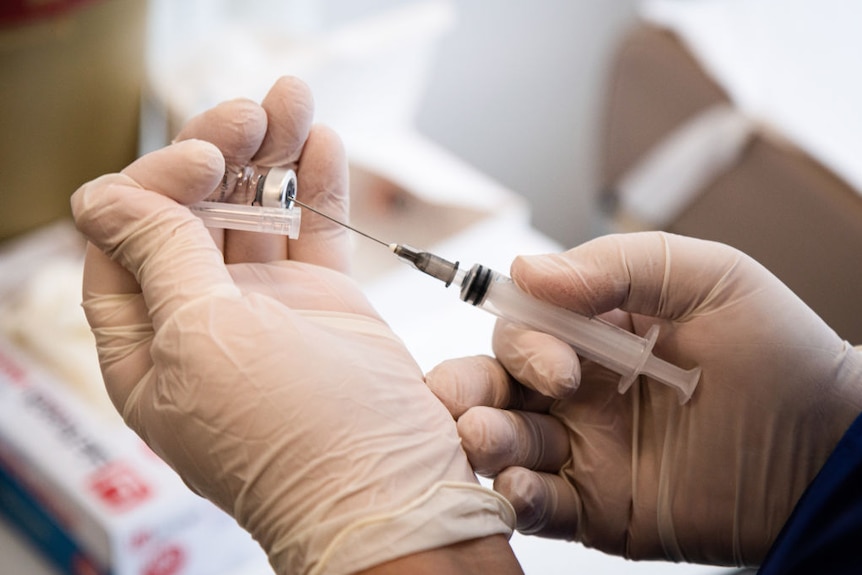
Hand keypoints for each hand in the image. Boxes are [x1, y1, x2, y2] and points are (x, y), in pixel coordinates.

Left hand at [72, 77, 513, 574]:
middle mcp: (203, 323)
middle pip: (192, 214)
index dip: (156, 185)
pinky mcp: (327, 305)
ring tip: (295, 101)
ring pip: (256, 216)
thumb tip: (103, 197)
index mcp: (149, 343)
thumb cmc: (290, 441)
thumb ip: (159, 258)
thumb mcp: (204, 342)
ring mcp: (268, 312)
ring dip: (271, 156)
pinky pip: (313, 234)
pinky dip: (317, 189)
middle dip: (218, 152)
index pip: (125, 237)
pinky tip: (322, 145)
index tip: (204, 161)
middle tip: (253, 111)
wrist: (389, 491)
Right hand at [426, 232, 861, 565]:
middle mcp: (578, 388)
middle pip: (492, 384)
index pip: (522, 326)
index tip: (563, 369)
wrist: (828, 450)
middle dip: (468, 393)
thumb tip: (527, 268)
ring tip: (489, 445)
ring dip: (485, 443)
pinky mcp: (595, 507)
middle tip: (473, 411)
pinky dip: (518, 498)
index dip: (523, 343)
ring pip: (502, 443)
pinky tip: (522, 490)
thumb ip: (619, 264)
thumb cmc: (780, 354)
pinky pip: (538, 503)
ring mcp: (584, 448)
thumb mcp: (712, 278)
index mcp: (596, 331)